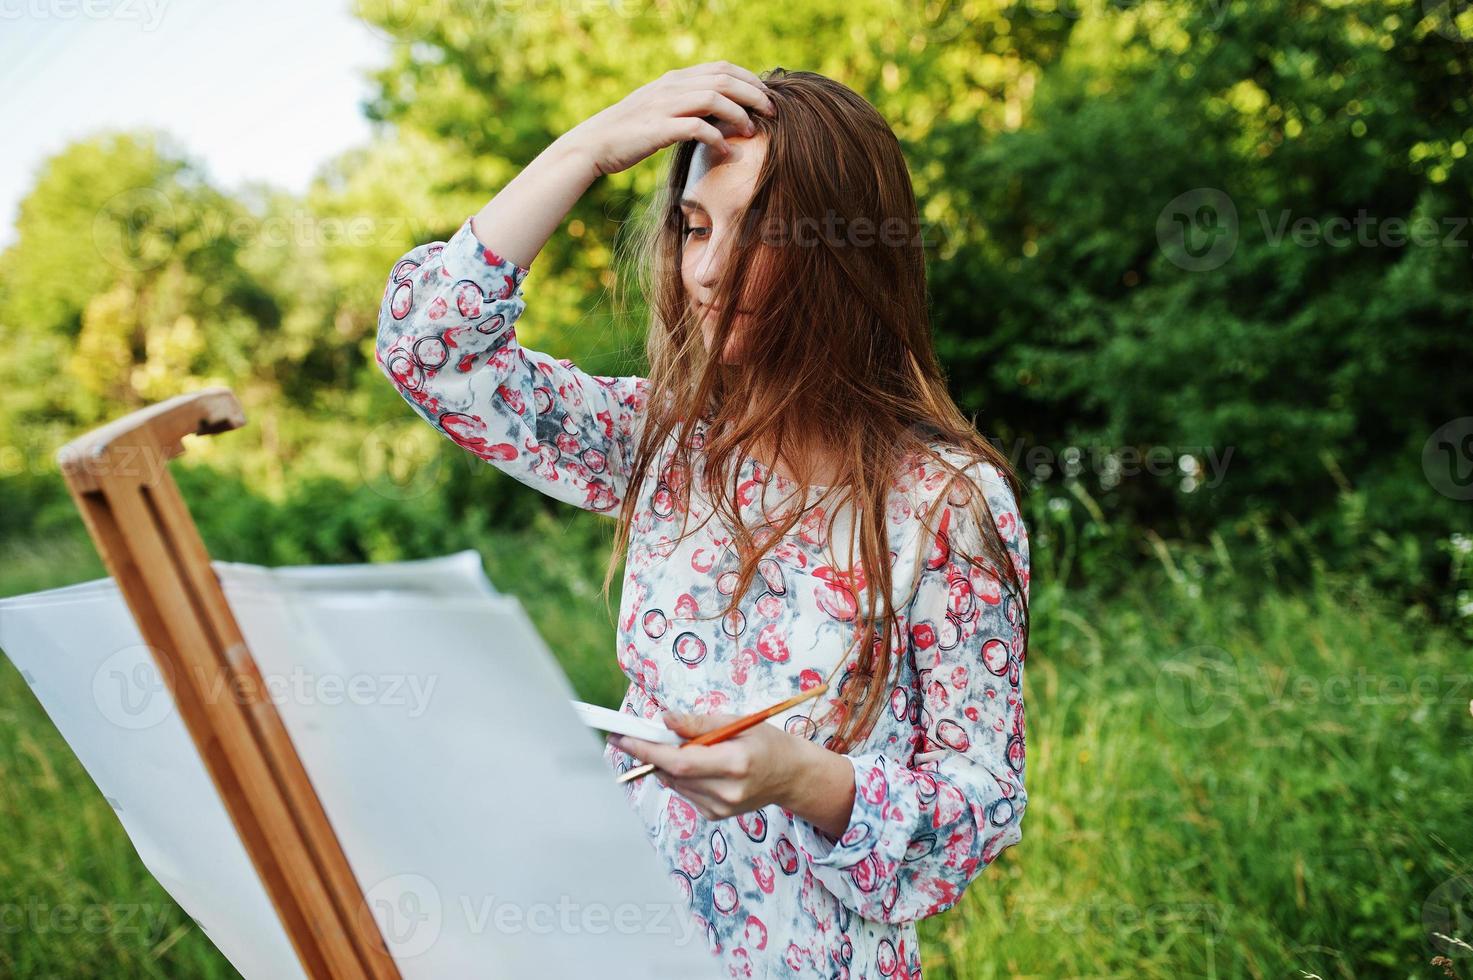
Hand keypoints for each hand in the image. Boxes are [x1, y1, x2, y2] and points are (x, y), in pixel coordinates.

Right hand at [560, 61, 777, 177]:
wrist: (594, 145)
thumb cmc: (630, 133)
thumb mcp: (660, 110)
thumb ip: (686, 105)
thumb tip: (717, 113)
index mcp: (675, 79)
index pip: (722, 68)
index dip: (750, 79)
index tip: (767, 97)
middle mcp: (672, 86)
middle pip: (725, 79)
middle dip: (754, 94)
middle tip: (773, 112)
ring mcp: (664, 106)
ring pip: (714, 98)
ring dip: (740, 114)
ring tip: (753, 131)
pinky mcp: (658, 128)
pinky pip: (697, 128)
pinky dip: (717, 138)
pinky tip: (727, 151)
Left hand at [609, 710, 804, 820]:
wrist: (790, 775)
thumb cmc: (766, 742)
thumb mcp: (737, 722)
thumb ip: (698, 724)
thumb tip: (664, 720)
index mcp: (735, 763)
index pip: (681, 762)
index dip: (648, 751)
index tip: (623, 738)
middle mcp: (727, 791)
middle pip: (673, 774)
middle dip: (649, 753)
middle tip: (633, 735)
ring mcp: (720, 808)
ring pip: (675, 784)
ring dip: (665, 764)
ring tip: (679, 746)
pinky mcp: (715, 816)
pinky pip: (684, 792)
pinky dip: (680, 776)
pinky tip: (697, 765)